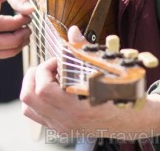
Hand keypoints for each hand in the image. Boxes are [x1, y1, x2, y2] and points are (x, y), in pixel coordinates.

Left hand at [20, 26, 159, 140]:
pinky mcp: (60, 129)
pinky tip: (53, 89)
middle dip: (34, 75)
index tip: (59, 61)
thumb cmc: (119, 93)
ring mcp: (61, 127)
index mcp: (75, 107)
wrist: (131, 120)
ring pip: (28, 107)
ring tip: (49, 77)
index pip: (42, 88)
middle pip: (28, 97)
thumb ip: (84, 50)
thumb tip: (73, 30)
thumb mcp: (104, 70)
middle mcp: (65, 120)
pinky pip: (35, 115)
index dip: (46, 68)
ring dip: (33, 87)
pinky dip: (37, 99)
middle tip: (50, 67)